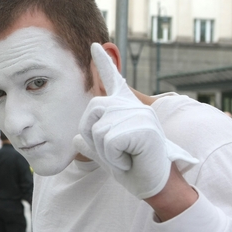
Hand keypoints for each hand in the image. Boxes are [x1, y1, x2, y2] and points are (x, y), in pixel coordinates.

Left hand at [73, 43, 197, 199]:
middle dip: (94, 136)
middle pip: (92, 109)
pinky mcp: (144, 128)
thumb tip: (76, 138)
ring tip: (126, 156)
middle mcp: (133, 107)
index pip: (112, 81)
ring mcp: (140, 115)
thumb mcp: (106, 155)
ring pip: (99, 130)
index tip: (94, 46)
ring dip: (106, 152)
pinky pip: (109, 142)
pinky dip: (114, 158)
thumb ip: (91, 143)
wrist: (155, 184)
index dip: (103, 63)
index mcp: (125, 109)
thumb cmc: (133, 168)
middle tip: (116, 151)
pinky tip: (132, 159)